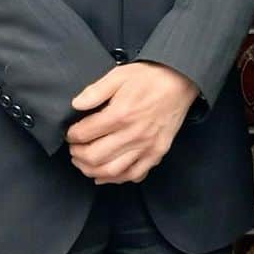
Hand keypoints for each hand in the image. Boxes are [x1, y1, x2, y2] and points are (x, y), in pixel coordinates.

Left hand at [65, 62, 198, 183]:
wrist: (182, 80)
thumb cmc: (151, 77)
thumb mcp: (121, 74)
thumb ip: (96, 90)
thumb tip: (76, 105)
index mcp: (121, 114)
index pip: (84, 134)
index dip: (71, 135)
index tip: (71, 133)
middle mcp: (133, 134)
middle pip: (93, 157)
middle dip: (77, 155)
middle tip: (75, 148)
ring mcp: (146, 146)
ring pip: (110, 171)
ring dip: (91, 170)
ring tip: (85, 162)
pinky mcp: (157, 152)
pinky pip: (133, 174)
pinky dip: (116, 179)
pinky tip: (106, 174)